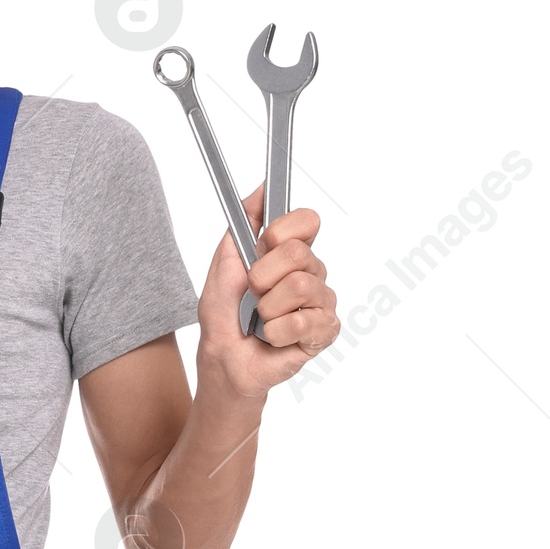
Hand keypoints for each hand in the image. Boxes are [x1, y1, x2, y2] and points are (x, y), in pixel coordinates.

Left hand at [196, 188, 339, 397]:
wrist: (224, 360)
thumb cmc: (225, 317)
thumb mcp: (223, 262)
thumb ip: (242, 223)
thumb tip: (262, 188)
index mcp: (291, 253)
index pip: (307, 220)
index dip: (281, 232)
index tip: (261, 247)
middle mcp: (311, 273)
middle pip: (300, 253)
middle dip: (263, 275)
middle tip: (254, 294)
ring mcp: (321, 302)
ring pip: (300, 286)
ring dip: (268, 307)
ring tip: (262, 320)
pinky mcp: (325, 330)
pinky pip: (304, 320)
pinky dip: (277, 332)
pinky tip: (274, 337)